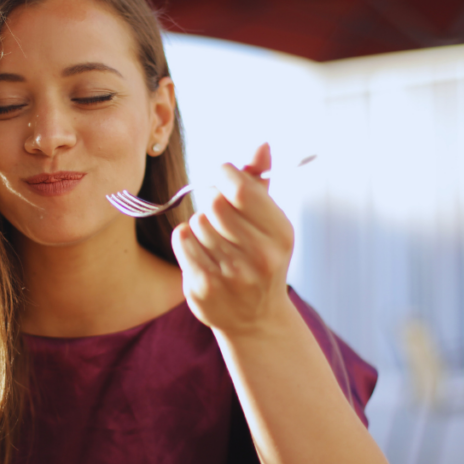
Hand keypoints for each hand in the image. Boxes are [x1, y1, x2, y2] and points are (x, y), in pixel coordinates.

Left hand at [171, 143, 294, 335]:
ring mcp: (231, 274)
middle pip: (214, 203)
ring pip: (197, 221)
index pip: (241, 189)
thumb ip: (261, 182)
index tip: (222, 174)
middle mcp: (260, 256)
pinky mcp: (204, 287)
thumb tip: (261, 144)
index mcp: (280, 234)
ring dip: (201, 224)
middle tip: (218, 212)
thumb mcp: (270, 222)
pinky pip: (183, 240)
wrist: (255, 319)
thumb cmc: (261, 258)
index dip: (224, 174)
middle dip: (212, 201)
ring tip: (216, 241)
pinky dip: (186, 239)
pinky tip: (201, 252)